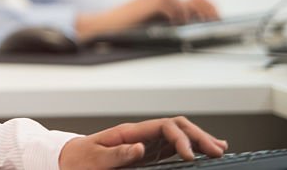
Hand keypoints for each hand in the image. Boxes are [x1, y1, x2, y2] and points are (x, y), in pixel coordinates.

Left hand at [59, 116, 227, 168]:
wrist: (68, 159)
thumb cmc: (79, 159)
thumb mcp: (95, 159)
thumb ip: (118, 152)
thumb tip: (140, 146)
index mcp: (129, 132)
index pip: (164, 126)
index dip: (181, 138)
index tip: (191, 156)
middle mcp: (140, 135)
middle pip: (176, 127)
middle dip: (198, 136)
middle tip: (217, 151)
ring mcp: (144, 143)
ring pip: (177, 135)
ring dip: (198, 139)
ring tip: (218, 148)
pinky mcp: (145, 154)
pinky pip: (171, 147)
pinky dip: (189, 147)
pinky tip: (200, 152)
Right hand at [75, 0, 219, 38]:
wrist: (100, 27)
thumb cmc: (119, 31)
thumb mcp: (146, 28)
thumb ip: (163, 26)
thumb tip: (184, 33)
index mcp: (159, 4)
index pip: (188, 0)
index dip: (205, 7)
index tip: (215, 17)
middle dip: (206, 7)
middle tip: (214, 19)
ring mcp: (149, 0)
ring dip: (192, 10)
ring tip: (200, 21)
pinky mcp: (144, 4)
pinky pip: (166, 3)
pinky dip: (175, 12)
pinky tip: (178, 22)